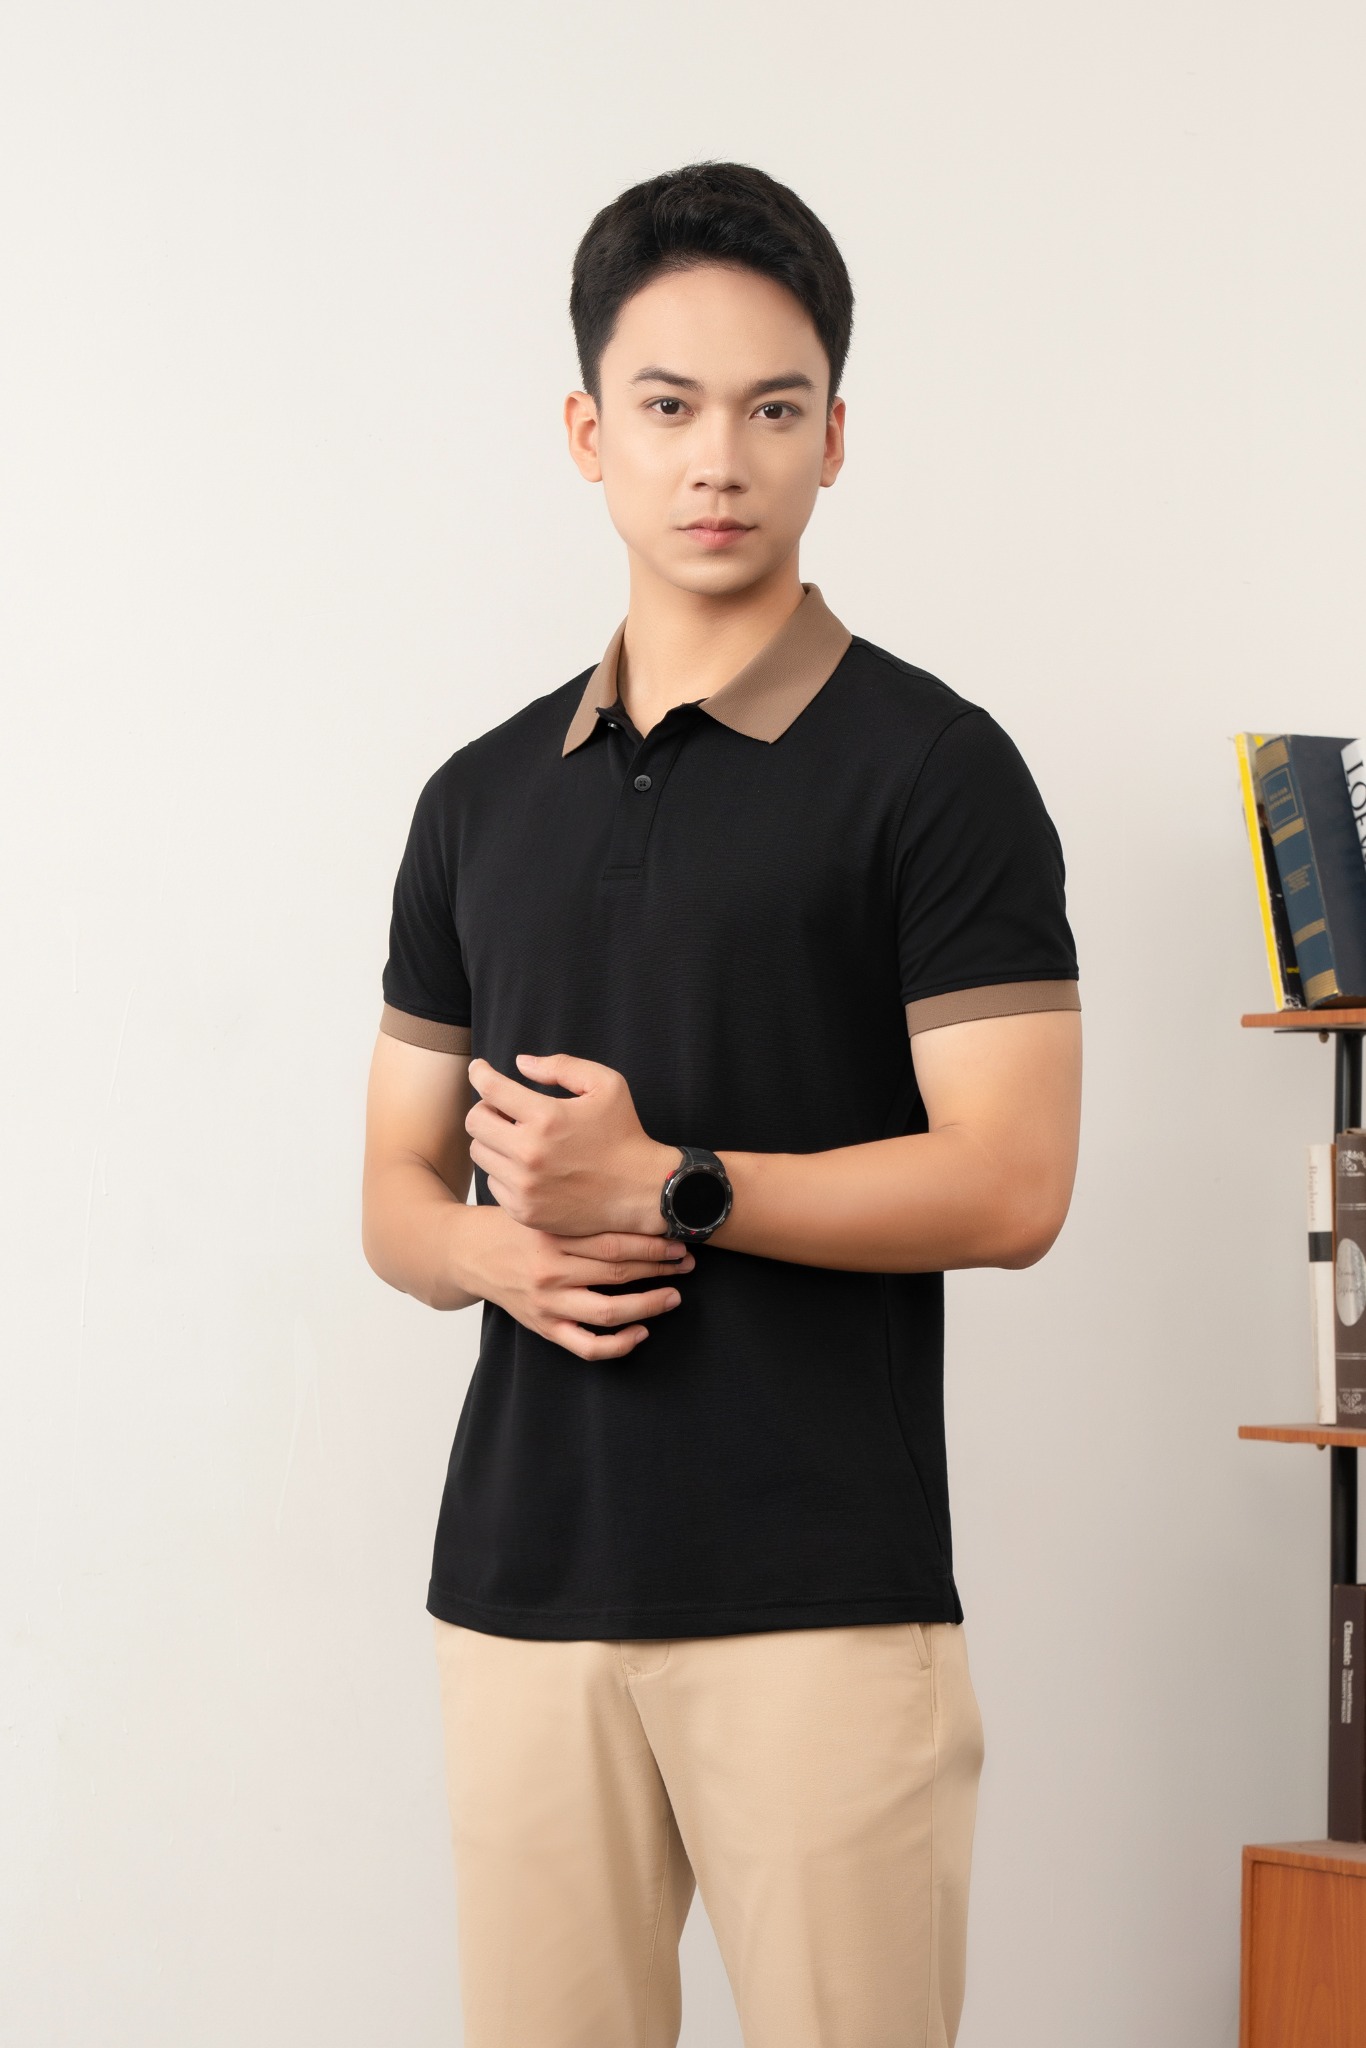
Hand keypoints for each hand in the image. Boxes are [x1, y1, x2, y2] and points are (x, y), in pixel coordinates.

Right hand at [454, 1206, 695, 1359]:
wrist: (466, 1253)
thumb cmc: (512, 1225)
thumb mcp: (540, 1206)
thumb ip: (577, 1205)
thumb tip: (632, 1194)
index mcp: (552, 1236)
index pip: (613, 1241)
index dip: (652, 1242)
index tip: (678, 1237)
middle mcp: (550, 1270)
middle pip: (617, 1272)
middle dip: (659, 1268)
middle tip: (687, 1261)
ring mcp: (547, 1303)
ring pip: (609, 1312)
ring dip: (649, 1305)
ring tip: (674, 1295)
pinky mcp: (543, 1327)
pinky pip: (586, 1346)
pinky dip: (619, 1345)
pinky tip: (641, 1332)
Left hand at [465, 1051, 678, 1236]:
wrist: (642, 1192)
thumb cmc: (624, 1134)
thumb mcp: (606, 1085)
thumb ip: (561, 1066)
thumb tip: (520, 1063)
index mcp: (546, 1118)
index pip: (490, 1089)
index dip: (480, 1073)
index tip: (480, 1070)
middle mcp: (529, 1153)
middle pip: (475, 1122)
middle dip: (486, 1109)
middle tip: (502, 1108)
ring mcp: (525, 1186)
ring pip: (480, 1154)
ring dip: (493, 1141)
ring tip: (517, 1138)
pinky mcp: (524, 1211)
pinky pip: (493, 1183)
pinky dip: (504, 1172)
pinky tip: (527, 1167)